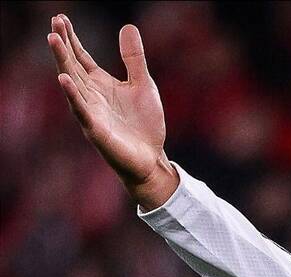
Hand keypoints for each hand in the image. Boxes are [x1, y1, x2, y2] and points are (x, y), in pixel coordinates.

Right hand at [47, 14, 176, 209]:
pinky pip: (81, 110)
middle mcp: (91, 95)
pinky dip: (72, 95)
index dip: (71, 39)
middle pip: (72, 65)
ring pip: (72, 83)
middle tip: (54, 24)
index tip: (60, 18)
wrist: (151, 157)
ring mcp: (90, 111)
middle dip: (62, 45)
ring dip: (62, 62)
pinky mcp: (95, 129)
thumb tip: (127, 26)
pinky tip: (63, 80)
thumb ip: (133, 58)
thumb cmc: (144, 123)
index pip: (81, 57)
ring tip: (53, 40)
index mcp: (100, 84)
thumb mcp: (142, 84)